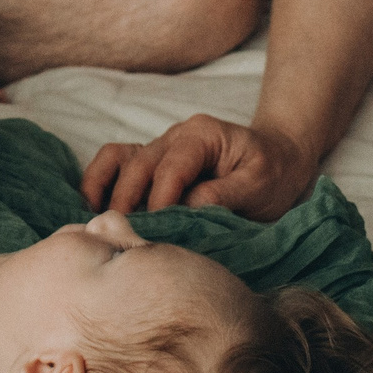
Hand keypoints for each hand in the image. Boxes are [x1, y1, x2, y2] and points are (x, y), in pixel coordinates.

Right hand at [79, 113, 317, 219]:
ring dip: (106, 189)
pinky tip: (93, 209)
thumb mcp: (260, 185)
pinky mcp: (151, 162)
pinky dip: (100, 181)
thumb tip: (187, 208)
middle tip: (123, 237)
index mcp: (201, 135)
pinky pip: (115, 162)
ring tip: (99, 222)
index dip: (160, 202)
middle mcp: (174, 137)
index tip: (154, 233)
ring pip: (118, 158)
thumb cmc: (272, 173)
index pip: (171, 168)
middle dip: (128, 202)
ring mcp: (159, 147)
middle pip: (138, 164)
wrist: (279, 159)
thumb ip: (225, 194)